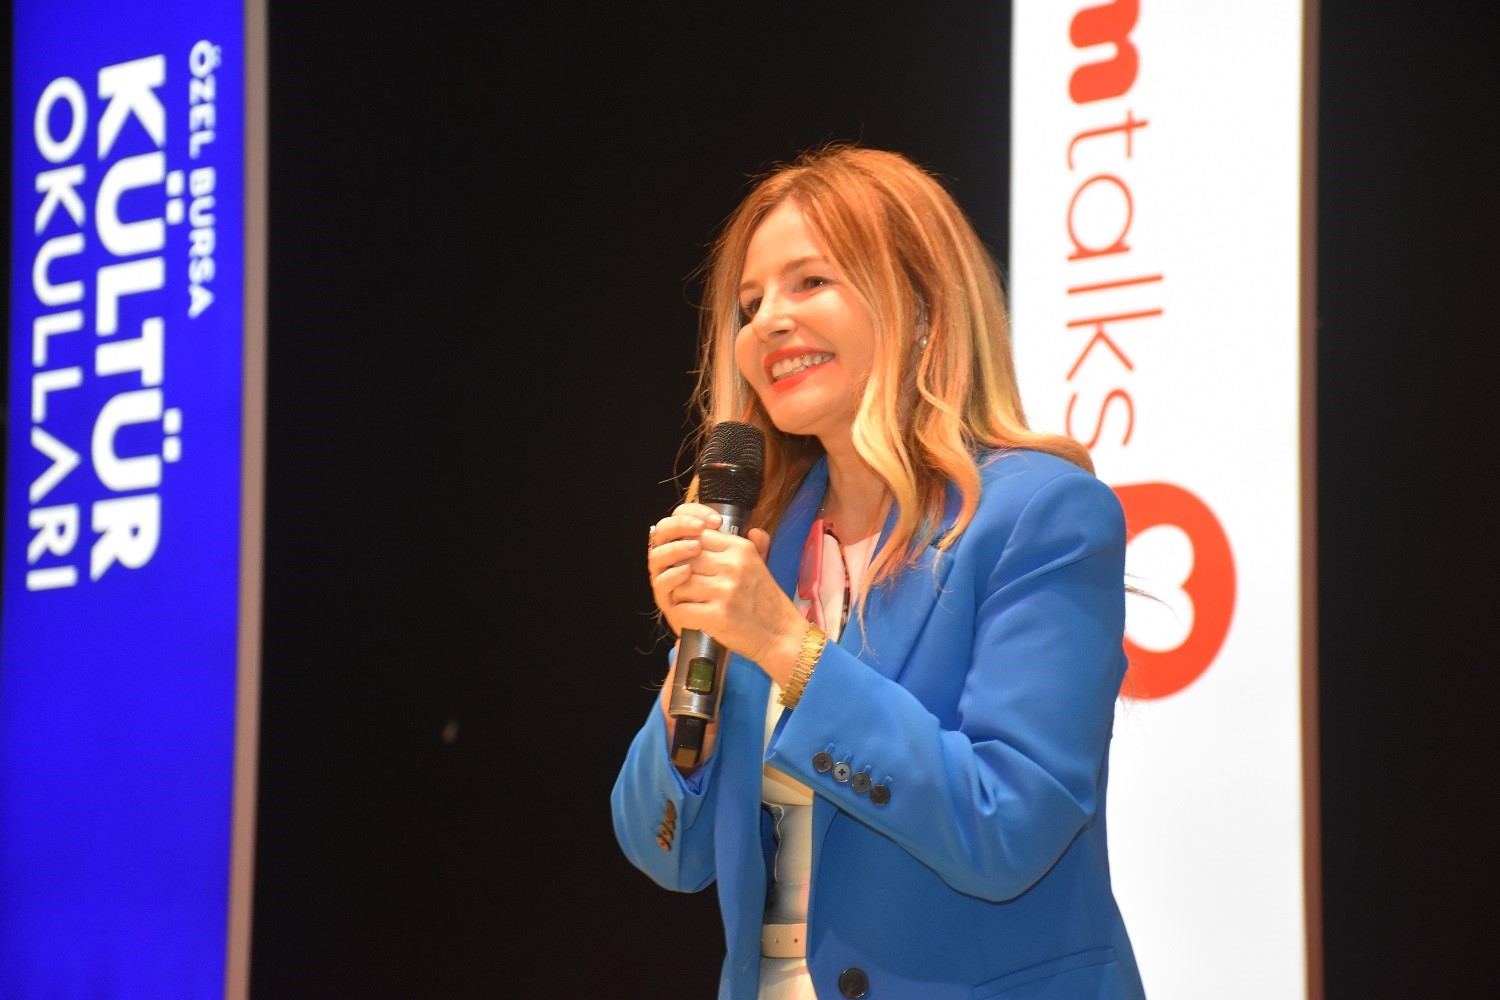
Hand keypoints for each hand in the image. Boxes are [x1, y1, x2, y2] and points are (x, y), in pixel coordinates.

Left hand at [647, 503, 803, 682]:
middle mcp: (733, 566)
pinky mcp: (718, 615)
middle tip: (686, 589)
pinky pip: (681, 610)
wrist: (781, 634)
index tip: (692, 568)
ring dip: (679, 598)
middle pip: (684, 561)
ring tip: (689, 604)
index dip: (688, 554)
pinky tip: (690, 619)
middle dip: (680, 577)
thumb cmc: (766, 601)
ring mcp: (725, 591)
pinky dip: (681, 617)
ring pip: (679, 586)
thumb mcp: (760, 564)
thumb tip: (743, 526)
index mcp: (741, 549)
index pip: (697, 538)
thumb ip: (751, 544)